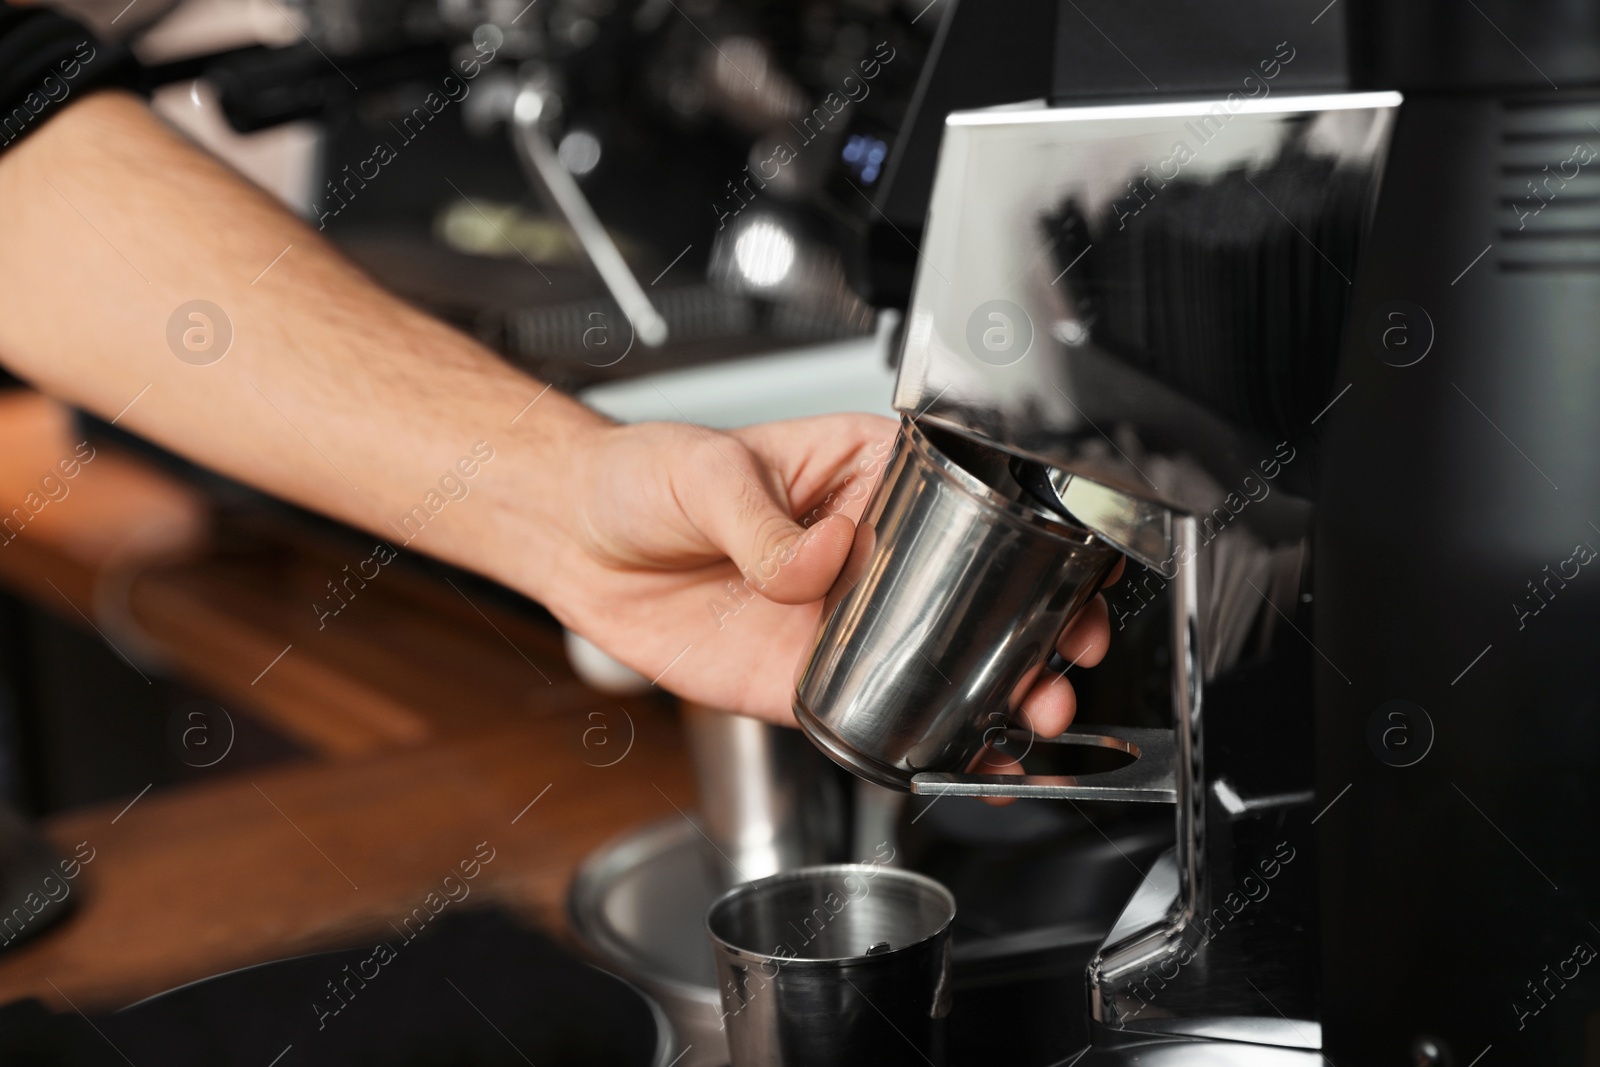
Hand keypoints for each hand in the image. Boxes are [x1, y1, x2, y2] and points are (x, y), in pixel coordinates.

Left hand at [534, 413, 1118, 732]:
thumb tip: (817, 557)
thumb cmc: (644, 477)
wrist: (580, 544)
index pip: (966, 504)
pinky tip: (962, 758)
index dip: (1027, 537)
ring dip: (994, 692)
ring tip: (1030, 715)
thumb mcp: (705, 472)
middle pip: (974, 593)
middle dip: (1031, 630)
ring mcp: (841, 621)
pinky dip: (921, 741)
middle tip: (1057, 661)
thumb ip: (763, 519)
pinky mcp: (803, 680)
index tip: (1063, 569)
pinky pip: (873, 715)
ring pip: (938, 662)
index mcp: (864, 478)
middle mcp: (868, 554)